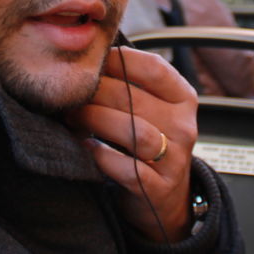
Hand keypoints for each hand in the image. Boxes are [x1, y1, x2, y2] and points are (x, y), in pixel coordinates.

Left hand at [67, 46, 197, 241]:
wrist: (164, 197)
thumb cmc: (148, 140)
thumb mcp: (151, 108)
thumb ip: (130, 82)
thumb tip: (89, 56)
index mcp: (183, 98)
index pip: (154, 68)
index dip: (118, 61)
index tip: (91, 63)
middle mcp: (183, 126)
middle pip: (134, 98)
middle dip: (95, 93)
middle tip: (70, 95)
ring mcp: (174, 159)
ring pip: (133, 131)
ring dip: (96, 120)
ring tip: (73, 118)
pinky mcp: (158, 188)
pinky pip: (128, 169)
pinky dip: (103, 156)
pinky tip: (88, 147)